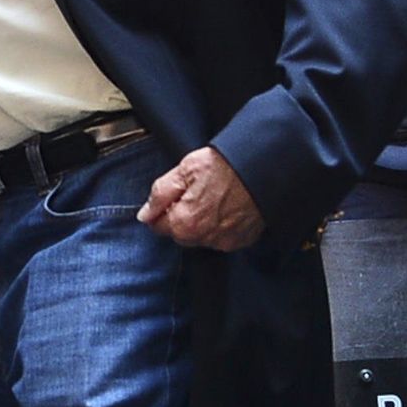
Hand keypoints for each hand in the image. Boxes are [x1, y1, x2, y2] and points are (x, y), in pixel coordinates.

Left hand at [137, 147, 264, 250]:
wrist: (261, 166)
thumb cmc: (224, 165)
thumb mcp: (184, 170)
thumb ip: (160, 194)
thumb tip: (144, 214)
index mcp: (185, 223)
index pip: (158, 226)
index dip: (163, 207)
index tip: (175, 192)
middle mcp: (205, 239)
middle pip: (180, 233)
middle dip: (182, 215)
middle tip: (197, 189)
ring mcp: (226, 242)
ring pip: (201, 235)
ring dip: (202, 221)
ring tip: (215, 195)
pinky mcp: (243, 240)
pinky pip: (222, 236)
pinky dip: (221, 224)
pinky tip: (228, 205)